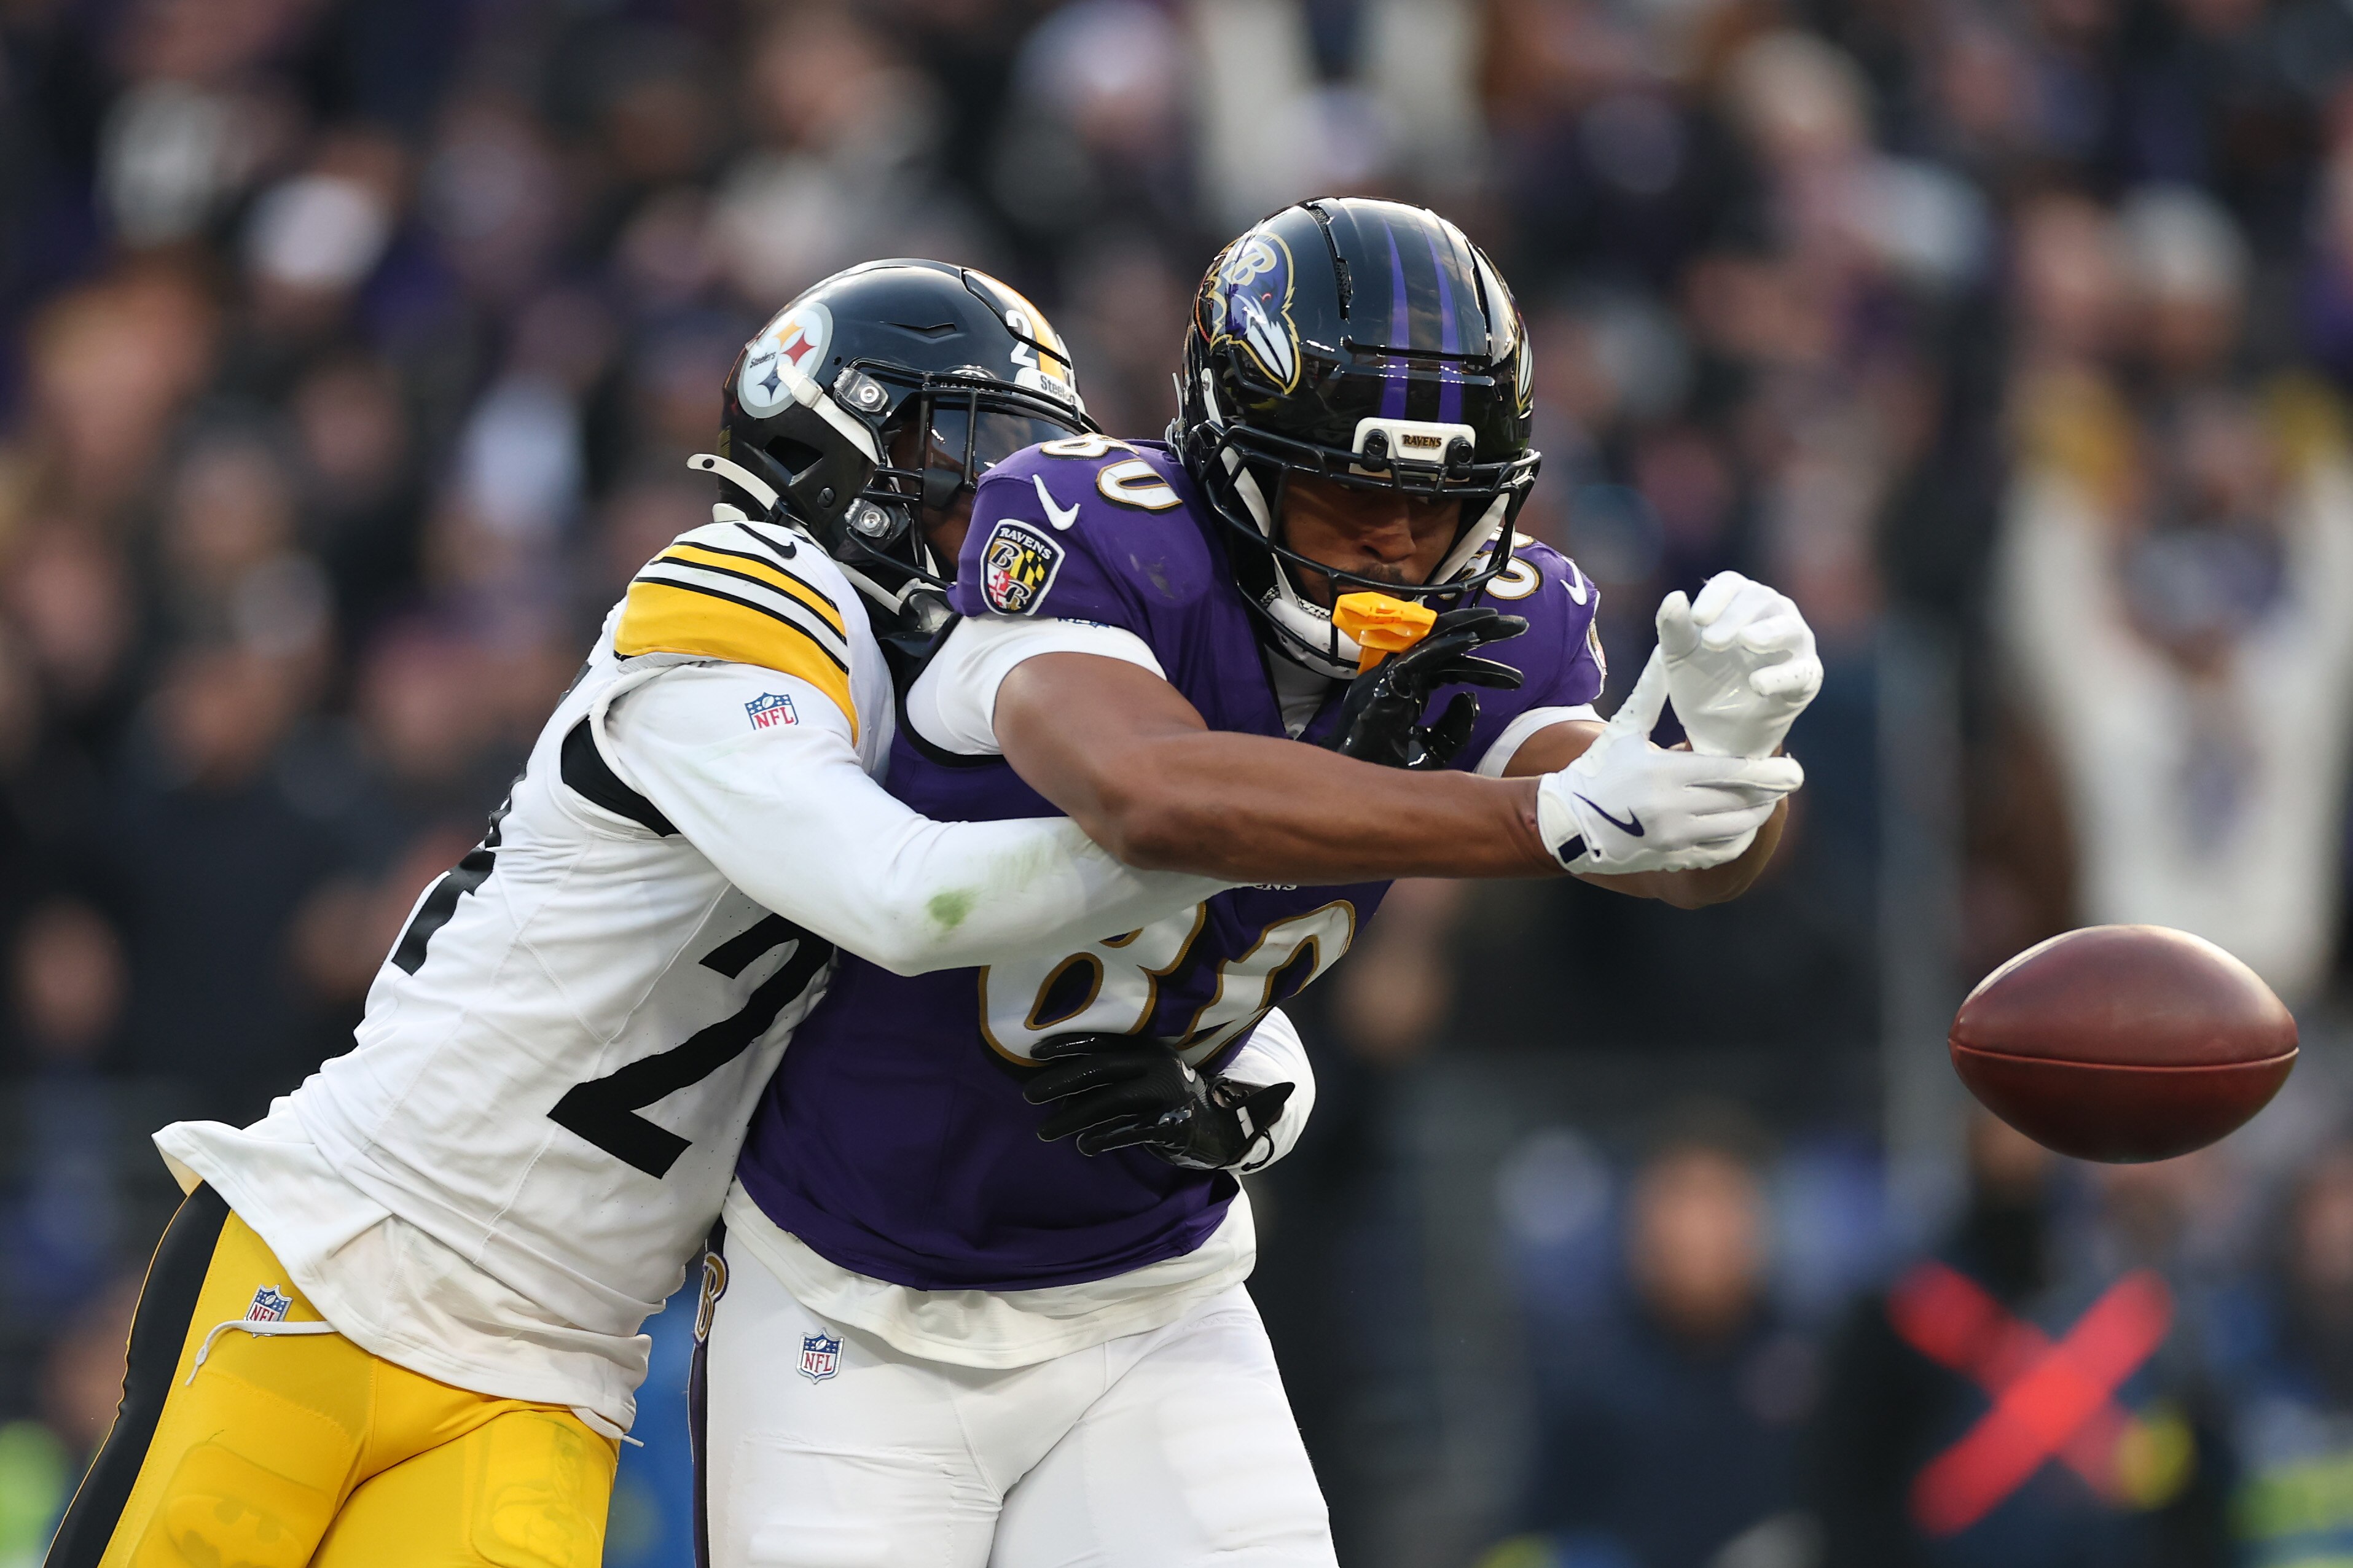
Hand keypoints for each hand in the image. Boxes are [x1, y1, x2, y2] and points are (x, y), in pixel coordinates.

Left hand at [1023, 1035, 1295, 1171]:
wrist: (1222, 1129)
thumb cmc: (1169, 1104)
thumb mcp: (1143, 1082)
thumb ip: (1109, 1082)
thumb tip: (1058, 1094)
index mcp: (1146, 1049)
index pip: (1101, 1042)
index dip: (1066, 1045)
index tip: (1033, 1052)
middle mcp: (1157, 1064)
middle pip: (1101, 1068)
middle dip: (1061, 1080)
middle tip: (1028, 1095)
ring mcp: (1168, 1092)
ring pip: (1111, 1101)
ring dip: (1073, 1117)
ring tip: (1044, 1132)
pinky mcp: (1174, 1122)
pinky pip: (1132, 1129)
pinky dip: (1105, 1137)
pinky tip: (1084, 1146)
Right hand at [1326, 607, 1527, 769]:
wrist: (1357, 796)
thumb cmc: (1385, 772)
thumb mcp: (1433, 751)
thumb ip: (1454, 727)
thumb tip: (1472, 697)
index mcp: (1408, 690)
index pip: (1450, 668)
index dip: (1483, 669)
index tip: (1516, 681)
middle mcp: (1399, 677)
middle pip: (1444, 646)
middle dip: (1481, 632)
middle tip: (1519, 625)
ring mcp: (1389, 677)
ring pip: (1430, 642)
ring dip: (1465, 628)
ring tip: (1497, 619)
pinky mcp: (1382, 683)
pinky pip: (1416, 659)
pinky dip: (1443, 646)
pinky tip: (1471, 638)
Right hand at [1536, 647, 1804, 873]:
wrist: (1568, 822)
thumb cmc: (1599, 768)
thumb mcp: (1624, 728)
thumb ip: (1653, 689)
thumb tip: (1667, 642)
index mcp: (1664, 773)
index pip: (1731, 773)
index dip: (1767, 773)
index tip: (1794, 769)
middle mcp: (1672, 809)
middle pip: (1741, 802)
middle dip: (1771, 792)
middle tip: (1790, 780)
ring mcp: (1673, 838)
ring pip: (1735, 829)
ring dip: (1757, 815)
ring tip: (1767, 801)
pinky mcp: (1671, 859)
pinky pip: (1719, 853)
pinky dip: (1737, 840)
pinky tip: (1743, 826)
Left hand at [1656, 572, 1821, 758]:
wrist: (1716, 728)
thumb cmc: (1701, 680)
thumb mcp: (1678, 656)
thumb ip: (1674, 628)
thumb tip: (1674, 596)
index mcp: (1739, 601)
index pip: (1731, 584)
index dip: (1716, 597)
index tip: (1697, 619)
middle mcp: (1773, 614)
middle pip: (1761, 599)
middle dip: (1734, 618)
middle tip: (1710, 642)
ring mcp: (1794, 644)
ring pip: (1789, 628)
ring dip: (1768, 633)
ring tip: (1747, 641)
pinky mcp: (1806, 677)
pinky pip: (1800, 672)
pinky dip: (1780, 676)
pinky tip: (1757, 684)